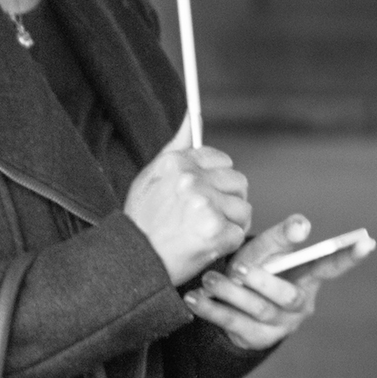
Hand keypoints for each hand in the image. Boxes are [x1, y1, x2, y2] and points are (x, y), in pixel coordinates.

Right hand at [124, 116, 251, 285]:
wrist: (134, 261)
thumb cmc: (142, 221)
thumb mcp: (150, 177)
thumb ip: (176, 146)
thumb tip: (192, 117)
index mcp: (178, 163)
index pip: (221, 159)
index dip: (217, 179)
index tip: (207, 193)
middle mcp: (192, 180)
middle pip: (238, 182)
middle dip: (228, 200)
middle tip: (208, 217)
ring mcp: (206, 205)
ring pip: (242, 208)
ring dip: (230, 223)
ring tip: (206, 232)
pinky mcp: (216, 231)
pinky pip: (239, 232)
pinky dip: (226, 243)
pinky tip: (207, 245)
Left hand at [183, 215, 355, 351]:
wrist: (228, 304)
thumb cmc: (252, 269)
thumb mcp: (263, 251)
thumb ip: (279, 239)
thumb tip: (302, 224)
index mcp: (307, 277)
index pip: (330, 266)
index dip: (348, 256)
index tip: (368, 241)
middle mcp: (299, 304)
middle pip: (286, 296)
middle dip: (262, 282)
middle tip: (238, 270)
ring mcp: (280, 326)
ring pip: (257, 311)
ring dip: (230, 295)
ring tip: (207, 281)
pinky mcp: (256, 340)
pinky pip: (233, 325)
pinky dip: (211, 311)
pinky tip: (194, 300)